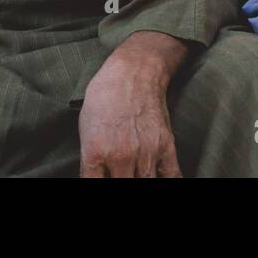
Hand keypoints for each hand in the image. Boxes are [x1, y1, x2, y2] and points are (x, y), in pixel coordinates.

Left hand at [77, 31, 188, 176]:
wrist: (134, 71)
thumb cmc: (105, 95)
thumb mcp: (85, 126)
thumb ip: (90, 159)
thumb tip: (96, 177)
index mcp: (95, 151)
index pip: (94, 186)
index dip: (97, 186)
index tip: (103, 178)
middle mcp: (120, 156)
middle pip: (122, 186)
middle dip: (119, 180)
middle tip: (120, 172)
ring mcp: (145, 152)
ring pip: (145, 183)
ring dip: (139, 179)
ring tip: (135, 173)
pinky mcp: (166, 146)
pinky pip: (171, 176)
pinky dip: (166, 180)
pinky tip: (158, 177)